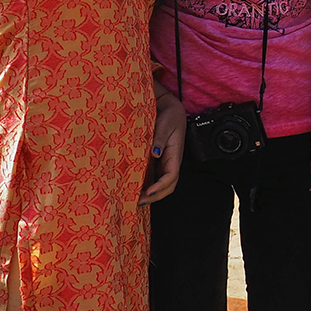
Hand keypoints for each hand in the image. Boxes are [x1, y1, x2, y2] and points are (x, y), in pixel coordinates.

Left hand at [140, 90, 185, 205]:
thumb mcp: (165, 124)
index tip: (148, 193)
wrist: (170, 108)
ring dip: (151, 194)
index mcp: (175, 154)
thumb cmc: (169, 116)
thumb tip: (155, 153)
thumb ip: (159, 138)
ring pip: (162, 184)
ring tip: (135, 199)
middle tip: (139, 201)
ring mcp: (165, 163)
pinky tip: (136, 189)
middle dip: (155, 196)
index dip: (160, 187)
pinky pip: (155, 177)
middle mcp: (171, 162)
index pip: (171, 176)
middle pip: (168, 186)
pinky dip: (147, 186)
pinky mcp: (158, 161)